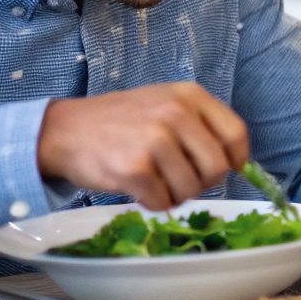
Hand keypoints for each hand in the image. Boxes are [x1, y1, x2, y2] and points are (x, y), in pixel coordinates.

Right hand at [37, 82, 248, 210]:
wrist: (65, 130)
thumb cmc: (121, 121)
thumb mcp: (164, 104)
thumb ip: (199, 125)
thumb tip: (234, 162)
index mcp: (189, 96)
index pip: (236, 134)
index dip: (236, 159)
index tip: (226, 169)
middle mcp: (175, 114)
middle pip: (218, 167)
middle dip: (203, 182)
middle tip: (181, 180)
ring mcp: (155, 141)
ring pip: (191, 189)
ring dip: (176, 195)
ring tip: (155, 181)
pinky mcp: (134, 169)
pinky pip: (164, 202)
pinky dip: (154, 203)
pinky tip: (139, 189)